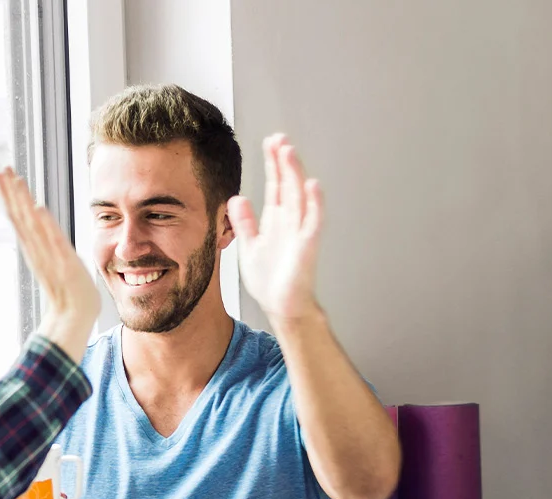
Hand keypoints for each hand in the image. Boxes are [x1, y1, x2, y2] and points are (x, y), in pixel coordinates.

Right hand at [0, 168, 98, 355]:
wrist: (74, 316)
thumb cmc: (68, 289)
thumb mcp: (55, 259)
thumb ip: (47, 242)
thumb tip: (43, 225)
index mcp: (35, 248)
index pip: (19, 217)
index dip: (11, 195)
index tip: (3, 174)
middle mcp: (37, 250)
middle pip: (19, 216)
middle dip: (10, 192)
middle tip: (1, 169)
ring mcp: (49, 257)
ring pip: (32, 224)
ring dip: (23, 202)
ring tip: (15, 180)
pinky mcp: (64, 265)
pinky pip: (53, 242)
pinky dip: (45, 226)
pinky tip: (38, 209)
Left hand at [226, 134, 327, 322]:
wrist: (282, 306)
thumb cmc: (270, 280)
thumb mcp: (250, 246)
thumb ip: (244, 223)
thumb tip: (237, 199)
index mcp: (276, 220)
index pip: (275, 185)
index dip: (273, 164)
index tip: (270, 143)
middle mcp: (290, 221)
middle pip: (287, 184)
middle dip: (283, 161)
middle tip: (279, 138)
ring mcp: (300, 231)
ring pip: (299, 196)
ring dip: (295, 174)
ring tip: (289, 152)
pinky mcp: (307, 245)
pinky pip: (313, 221)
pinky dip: (314, 203)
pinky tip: (312, 185)